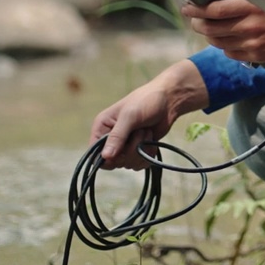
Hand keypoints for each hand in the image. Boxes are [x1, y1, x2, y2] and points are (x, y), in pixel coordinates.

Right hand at [89, 60, 208, 169]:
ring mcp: (125, 146)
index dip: (107, 158)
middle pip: (113, 162)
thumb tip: (105, 157)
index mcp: (102, 127)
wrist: (170, 100)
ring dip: (141, 150)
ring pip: (128, 164)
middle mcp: (110, 139)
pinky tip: (152, 142)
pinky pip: (139, 164)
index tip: (122, 151)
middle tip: (140, 132)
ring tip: (147, 132)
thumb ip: (117, 136)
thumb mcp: (130, 116)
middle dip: (130, 151)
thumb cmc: (147, 101)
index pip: (95, 154)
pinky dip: (148, 155)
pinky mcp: (138, 150)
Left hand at [182, 0, 264, 62]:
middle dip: (197, 23)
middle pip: (211, 29)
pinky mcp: (258, 56)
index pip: (214, 10)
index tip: (187, 7)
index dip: (196, 9)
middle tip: (194, 18)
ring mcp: (253, 44)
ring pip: (218, 42)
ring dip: (209, 35)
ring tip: (208, 27)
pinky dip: (224, 46)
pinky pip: (231, 53)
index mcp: (252, 6)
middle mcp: (250, 26)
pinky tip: (227, 38)